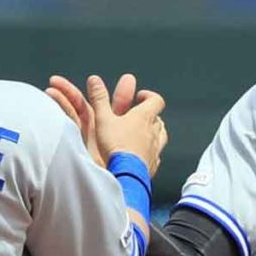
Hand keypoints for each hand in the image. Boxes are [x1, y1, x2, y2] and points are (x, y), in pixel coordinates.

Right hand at [47, 74, 166, 174]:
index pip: (156, 100)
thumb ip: (99, 99)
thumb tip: (95, 80)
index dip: (149, 97)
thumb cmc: (115, 146)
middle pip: (158, 119)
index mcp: (144, 117)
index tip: (140, 97)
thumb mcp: (103, 118)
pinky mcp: (153, 165)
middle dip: (149, 115)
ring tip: (143, 134)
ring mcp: (155, 149)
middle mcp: (154, 132)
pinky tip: (142, 155)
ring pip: (161, 136)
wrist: (125, 174)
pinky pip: (156, 155)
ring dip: (153, 132)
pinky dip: (151, 151)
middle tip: (138, 116)